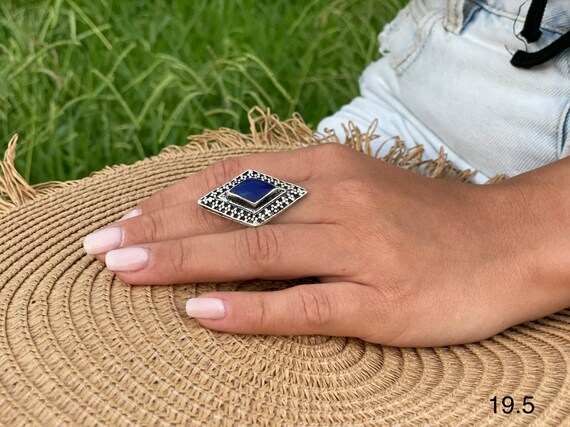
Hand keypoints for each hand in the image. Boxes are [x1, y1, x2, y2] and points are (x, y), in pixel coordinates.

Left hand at [82, 143, 561, 345]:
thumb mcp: (358, 187)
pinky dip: (250, 310)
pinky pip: (304, 304)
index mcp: (330, 167)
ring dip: (183, 262)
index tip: (127, 220)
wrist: (508, 242)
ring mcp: (360, 248)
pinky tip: (201, 313)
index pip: (232, 179)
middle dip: (159, 229)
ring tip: (125, 271)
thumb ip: (300, 194)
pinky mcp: (380, 299)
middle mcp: (340, 199)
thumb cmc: (425, 219)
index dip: (173, 199)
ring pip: (257, 252)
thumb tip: (234, 209)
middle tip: (102, 246)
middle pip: (232, 213)